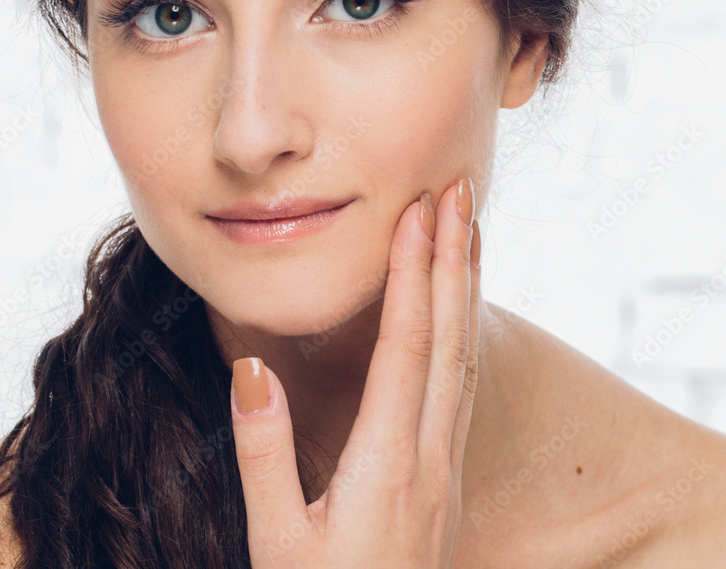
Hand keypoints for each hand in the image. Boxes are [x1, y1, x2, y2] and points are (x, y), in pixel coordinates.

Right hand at [230, 177, 481, 567]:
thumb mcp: (273, 542)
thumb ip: (262, 453)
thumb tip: (254, 368)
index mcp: (385, 461)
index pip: (406, 345)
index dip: (415, 273)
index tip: (419, 213)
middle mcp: (428, 453)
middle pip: (449, 337)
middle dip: (455, 257)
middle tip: (460, 191)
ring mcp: (444, 463)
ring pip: (465, 356)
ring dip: (469, 287)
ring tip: (471, 230)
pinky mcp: (445, 474)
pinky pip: (465, 386)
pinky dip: (466, 333)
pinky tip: (464, 311)